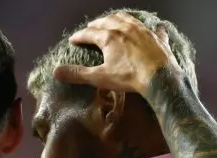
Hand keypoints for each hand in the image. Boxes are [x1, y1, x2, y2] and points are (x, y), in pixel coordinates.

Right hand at [53, 12, 181, 94]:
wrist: (160, 78)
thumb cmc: (129, 77)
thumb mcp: (100, 77)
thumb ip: (78, 74)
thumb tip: (56, 72)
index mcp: (109, 37)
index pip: (89, 33)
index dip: (79, 36)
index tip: (72, 39)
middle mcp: (125, 28)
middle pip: (107, 21)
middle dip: (97, 24)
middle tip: (90, 27)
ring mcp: (143, 31)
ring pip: (128, 19)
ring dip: (118, 19)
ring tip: (113, 21)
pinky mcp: (158, 38)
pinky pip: (153, 29)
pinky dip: (148, 28)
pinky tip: (149, 29)